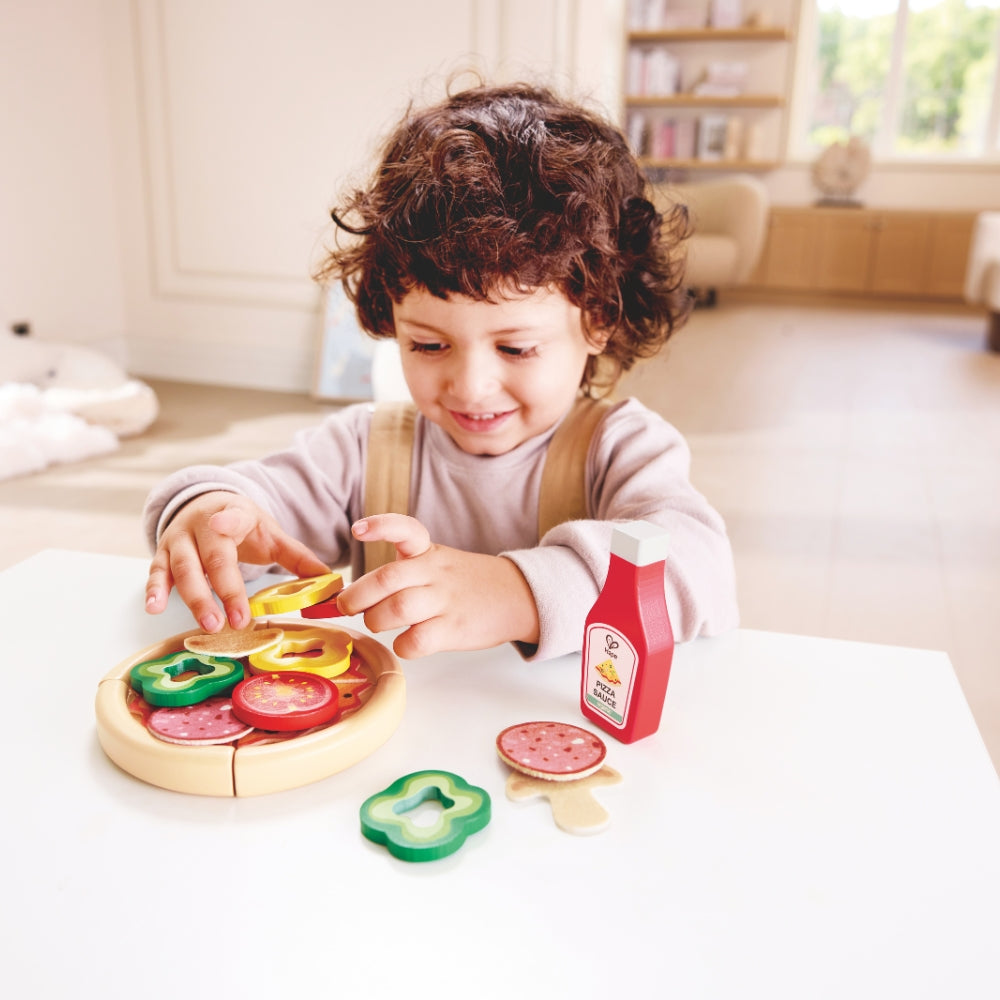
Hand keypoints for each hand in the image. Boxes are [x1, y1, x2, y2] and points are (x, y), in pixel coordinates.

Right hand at [145, 491, 329, 631]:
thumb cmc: (242, 526)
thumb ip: (298, 557)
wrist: (205, 504)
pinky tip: (153, 607)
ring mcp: (180, 540)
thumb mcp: (270, 534)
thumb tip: (331, 581)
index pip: (232, 517)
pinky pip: (156, 572)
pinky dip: (154, 589)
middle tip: (236, 620)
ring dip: (195, 599)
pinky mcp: (162, 553)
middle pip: (212, 557)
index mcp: (234, 515)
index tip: (222, 524)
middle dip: (223, 589)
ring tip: (210, 625)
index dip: (227, 521)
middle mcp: (202, 525)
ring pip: (183, 569)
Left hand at [337, 514, 539, 657]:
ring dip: (376, 620)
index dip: (380, 526)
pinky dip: (402, 645)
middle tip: (346, 606)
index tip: (358, 530)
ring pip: (398, 609)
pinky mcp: (455, 629)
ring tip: (377, 623)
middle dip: (357, 596)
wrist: (518, 597)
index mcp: (429, 552)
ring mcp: (446, 600)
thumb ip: (403, 573)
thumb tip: (353, 596)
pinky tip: (405, 642)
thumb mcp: (438, 563)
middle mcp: (436, 572)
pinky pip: (416, 640)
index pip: (405, 529)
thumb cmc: (467, 584)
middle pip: (387, 579)